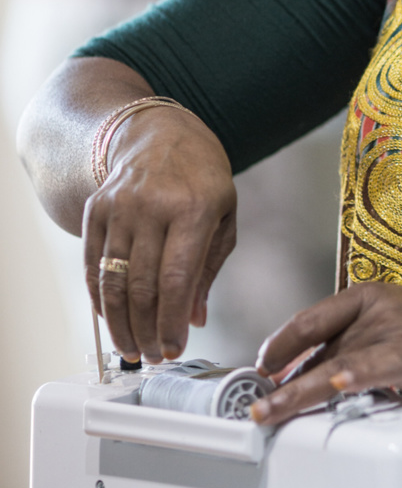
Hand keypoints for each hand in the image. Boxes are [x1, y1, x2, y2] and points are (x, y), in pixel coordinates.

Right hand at [83, 107, 235, 362]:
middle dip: (146, 330)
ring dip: (120, 322)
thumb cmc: (202, 178)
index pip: (177, 279)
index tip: (173, 349)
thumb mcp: (223, 215)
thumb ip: (209, 269)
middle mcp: (153, 206)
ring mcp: (120, 206)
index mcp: (194, 208)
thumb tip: (194, 320)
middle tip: (153, 355)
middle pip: (142, 285)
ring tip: (132, 347)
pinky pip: (93, 263)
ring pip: (113, 280)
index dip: (171, 322)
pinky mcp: (97, 209)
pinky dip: (100, 298)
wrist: (162, 132)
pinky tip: (111, 319)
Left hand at [252, 283, 401, 425]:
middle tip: (256, 404)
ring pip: (334, 366)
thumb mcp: (397, 322)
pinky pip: (373, 370)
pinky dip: (351, 379)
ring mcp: (395, 332)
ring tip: (272, 413)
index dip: (280, 344)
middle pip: (317, 347)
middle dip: (283, 380)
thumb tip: (315, 372)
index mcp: (369, 296)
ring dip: (299, 394)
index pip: (311, 318)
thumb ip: (358, 341)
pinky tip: (334, 388)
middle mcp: (378, 310)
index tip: (262, 366)